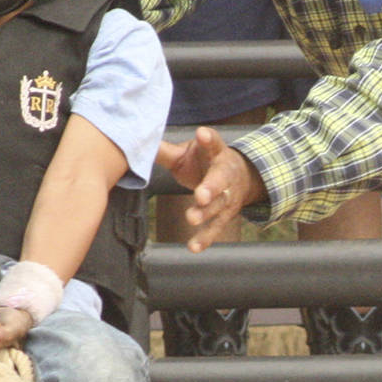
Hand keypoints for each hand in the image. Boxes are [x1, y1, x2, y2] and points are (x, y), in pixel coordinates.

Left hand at [155, 126, 265, 251]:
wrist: (241, 176)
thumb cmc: (205, 160)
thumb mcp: (189, 151)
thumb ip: (167, 151)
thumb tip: (140, 145)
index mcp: (216, 153)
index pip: (214, 143)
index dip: (209, 139)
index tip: (202, 134)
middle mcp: (225, 174)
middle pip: (220, 180)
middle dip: (211, 188)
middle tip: (201, 195)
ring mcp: (227, 196)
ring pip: (218, 205)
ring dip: (205, 213)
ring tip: (191, 218)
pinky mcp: (225, 215)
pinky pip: (215, 228)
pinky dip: (205, 238)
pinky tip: (193, 247)